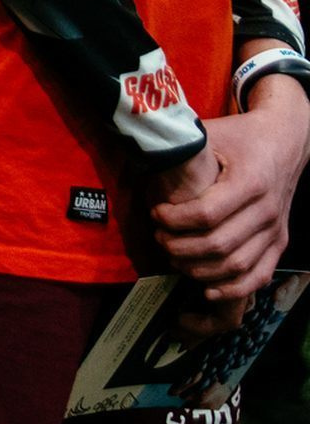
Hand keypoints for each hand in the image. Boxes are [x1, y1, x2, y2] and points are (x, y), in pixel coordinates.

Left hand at [152, 91, 309, 301]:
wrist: (285, 141)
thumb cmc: (239, 136)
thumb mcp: (209, 133)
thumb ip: (179, 145)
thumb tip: (138, 149)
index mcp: (250, 181)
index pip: (206, 214)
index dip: (174, 220)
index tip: (155, 213)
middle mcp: (267, 210)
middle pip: (218, 245)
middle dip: (180, 247)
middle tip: (159, 237)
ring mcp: (276, 229)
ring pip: (236, 266)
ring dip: (199, 268)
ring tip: (174, 256)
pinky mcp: (280, 242)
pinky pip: (259, 275)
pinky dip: (233, 288)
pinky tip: (207, 289)